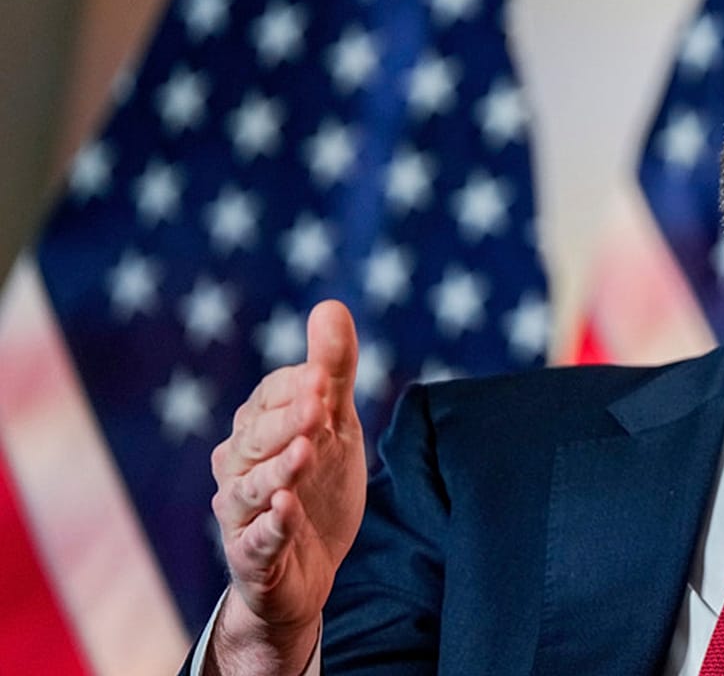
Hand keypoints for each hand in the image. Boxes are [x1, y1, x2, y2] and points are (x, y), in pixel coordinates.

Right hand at [207, 300, 366, 673]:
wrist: (310, 568)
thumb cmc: (317, 485)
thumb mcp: (335, 425)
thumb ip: (333, 370)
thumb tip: (330, 305)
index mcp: (255, 429)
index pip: (269, 399)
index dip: (298, 388)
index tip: (326, 377)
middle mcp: (238, 468)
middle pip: (255, 439)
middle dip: (286, 422)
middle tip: (319, 406)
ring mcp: (240, 514)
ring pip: (251, 488)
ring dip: (278, 469)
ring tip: (305, 453)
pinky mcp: (252, 557)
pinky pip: (256, 541)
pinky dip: (271, 526)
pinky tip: (286, 509)